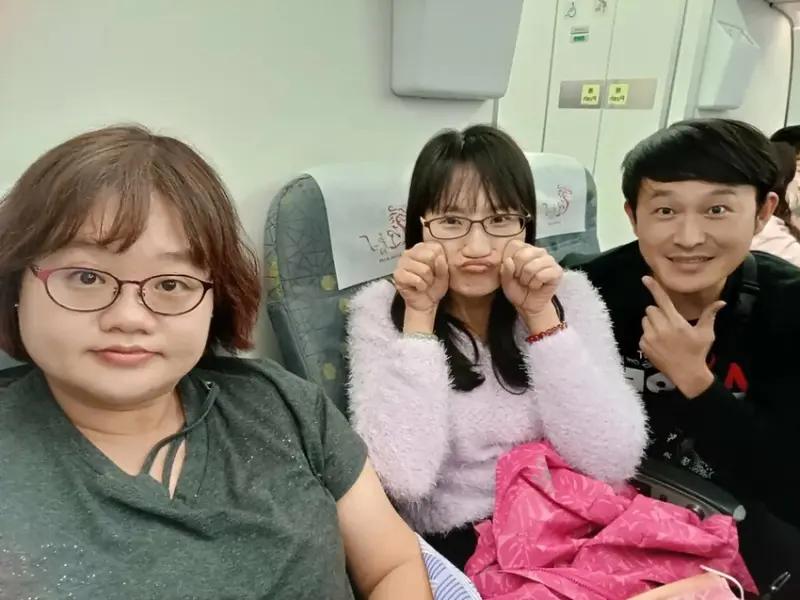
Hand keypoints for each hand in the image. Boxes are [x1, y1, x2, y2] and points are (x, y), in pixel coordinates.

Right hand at [393, 242, 448, 313]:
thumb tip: (439, 258)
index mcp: (422, 248)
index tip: (437, 270)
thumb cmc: (434, 286)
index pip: (436, 248)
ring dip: (428, 281)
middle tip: (430, 278)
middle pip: (430, 256)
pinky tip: (418, 288)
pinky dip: (421, 286)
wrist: (425, 302)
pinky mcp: (397, 274)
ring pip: (424, 269)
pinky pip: (416, 279)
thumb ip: (443, 267)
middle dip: (434, 272)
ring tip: (424, 283)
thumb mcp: (444, 276)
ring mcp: (401, 262)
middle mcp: (410, 251)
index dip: (440, 262)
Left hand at [501, 240, 562, 317]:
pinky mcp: (557, 271)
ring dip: (527, 279)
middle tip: (521, 279)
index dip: (509, 260)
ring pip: (532, 266)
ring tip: (528, 283)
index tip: (511, 271)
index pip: (514, 245)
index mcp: (525, 248)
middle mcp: (538, 250)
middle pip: (522, 255)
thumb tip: (508, 260)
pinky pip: (541, 275)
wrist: (529, 304)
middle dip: (518, 272)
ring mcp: (549, 259)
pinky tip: (537, 286)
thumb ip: (505, 270)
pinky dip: (535, 284)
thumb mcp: (505, 281)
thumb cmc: (517, 289)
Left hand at [639, 276, 724, 397]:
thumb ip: (710, 315)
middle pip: (651, 309)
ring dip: (652, 322)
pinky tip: (660, 343)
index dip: (654, 288)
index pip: (663, 301)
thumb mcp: (706, 333)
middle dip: (658, 312)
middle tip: (669, 321)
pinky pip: (642, 332)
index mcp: (676, 323)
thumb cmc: (697, 352)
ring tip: (664, 333)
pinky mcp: (643, 345)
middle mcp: (661, 328)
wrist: (686, 374)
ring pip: (645, 320)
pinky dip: (649, 334)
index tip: (645, 278)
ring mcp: (650, 337)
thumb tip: (721, 302)